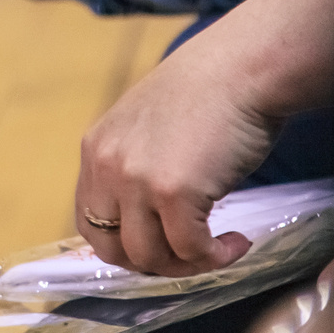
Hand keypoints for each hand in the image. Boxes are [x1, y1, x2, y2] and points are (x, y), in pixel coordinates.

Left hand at [75, 32, 281, 276]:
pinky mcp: (175, 192)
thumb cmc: (209, 95)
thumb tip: (147, 220)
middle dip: (153, 263)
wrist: (243, 68)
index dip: (125, 246)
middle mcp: (106, 166)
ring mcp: (137, 180)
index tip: (162, 248)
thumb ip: (136, 166)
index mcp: (95, 149)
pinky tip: (238, 242)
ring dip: (188, 265)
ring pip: (150, 256)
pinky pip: (190, 250)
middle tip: (191, 255)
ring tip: (219, 248)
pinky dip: (216, 257)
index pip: (90, 222)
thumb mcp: (148, 128)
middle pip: (112, 248)